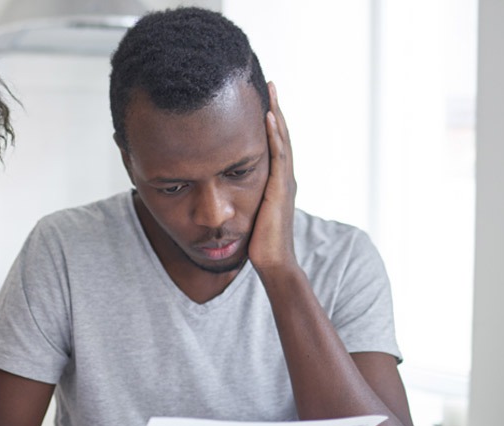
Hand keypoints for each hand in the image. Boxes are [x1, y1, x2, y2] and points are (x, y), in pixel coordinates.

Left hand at [248, 81, 298, 274]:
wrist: (272, 263)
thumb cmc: (257, 244)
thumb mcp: (245, 214)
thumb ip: (239, 199)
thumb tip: (219, 191)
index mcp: (276, 181)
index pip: (272, 144)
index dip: (268, 121)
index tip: (259, 98)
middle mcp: (284, 177)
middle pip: (280, 135)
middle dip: (274, 108)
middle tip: (267, 83)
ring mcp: (285, 182)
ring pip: (282, 139)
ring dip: (276, 113)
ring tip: (269, 90)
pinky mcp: (280, 189)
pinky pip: (278, 156)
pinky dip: (275, 135)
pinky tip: (268, 118)